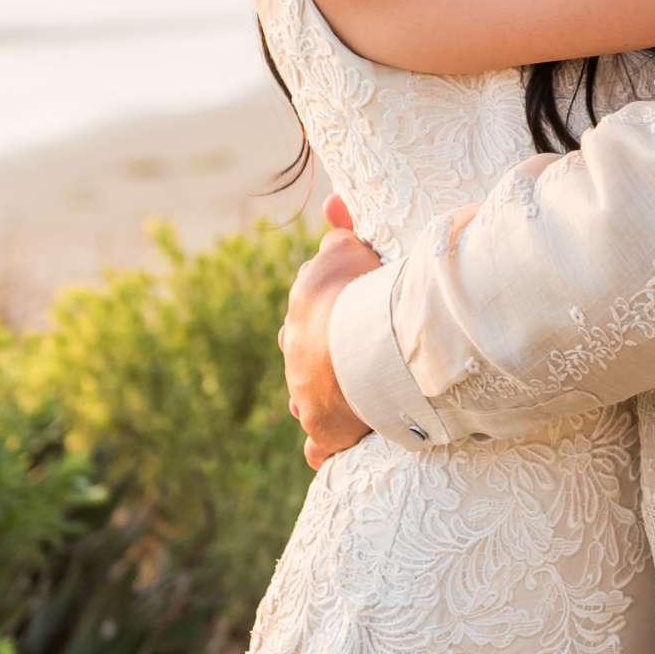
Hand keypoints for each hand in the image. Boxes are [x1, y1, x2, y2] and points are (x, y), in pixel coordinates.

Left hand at [280, 196, 379, 467]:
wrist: (359, 344)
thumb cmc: (359, 292)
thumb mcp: (349, 251)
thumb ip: (341, 230)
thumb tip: (332, 201)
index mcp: (301, 312)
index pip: (303, 315)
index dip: (321, 318)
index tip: (337, 322)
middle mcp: (295, 355)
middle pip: (299, 358)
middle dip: (314, 360)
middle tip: (339, 365)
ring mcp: (306, 395)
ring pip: (304, 401)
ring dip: (318, 401)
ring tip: (339, 404)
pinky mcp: (324, 431)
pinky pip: (318, 448)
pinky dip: (323, 449)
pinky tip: (325, 453)